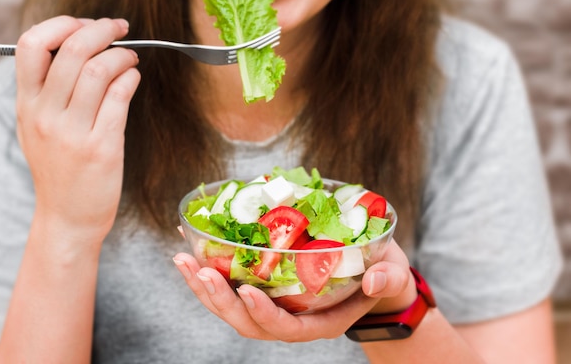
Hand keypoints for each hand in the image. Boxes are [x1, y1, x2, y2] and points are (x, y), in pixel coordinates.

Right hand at [15, 16, 140, 241]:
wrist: (68, 218)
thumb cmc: (59, 168)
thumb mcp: (37, 128)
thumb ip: (49, 90)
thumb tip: (82, 45)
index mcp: (27, 105)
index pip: (31, 45)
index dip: (61, 24)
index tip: (84, 24)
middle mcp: (45, 115)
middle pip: (72, 50)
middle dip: (101, 29)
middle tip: (119, 29)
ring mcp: (73, 132)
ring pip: (99, 69)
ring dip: (122, 55)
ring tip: (130, 59)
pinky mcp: (102, 147)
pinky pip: (119, 96)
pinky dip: (131, 78)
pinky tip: (133, 78)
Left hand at [173, 240, 415, 341]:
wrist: (374, 274)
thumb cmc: (383, 273)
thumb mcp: (392, 272)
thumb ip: (387, 277)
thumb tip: (374, 280)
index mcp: (320, 321)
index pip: (286, 328)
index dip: (264, 315)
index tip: (246, 292)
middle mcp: (292, 319)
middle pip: (248, 322)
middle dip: (219, 300)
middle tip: (198, 270)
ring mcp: (276, 305)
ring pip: (232, 308)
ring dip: (204, 286)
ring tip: (181, 260)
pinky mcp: (266, 288)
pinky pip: (232, 286)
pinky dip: (210, 268)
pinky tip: (192, 245)